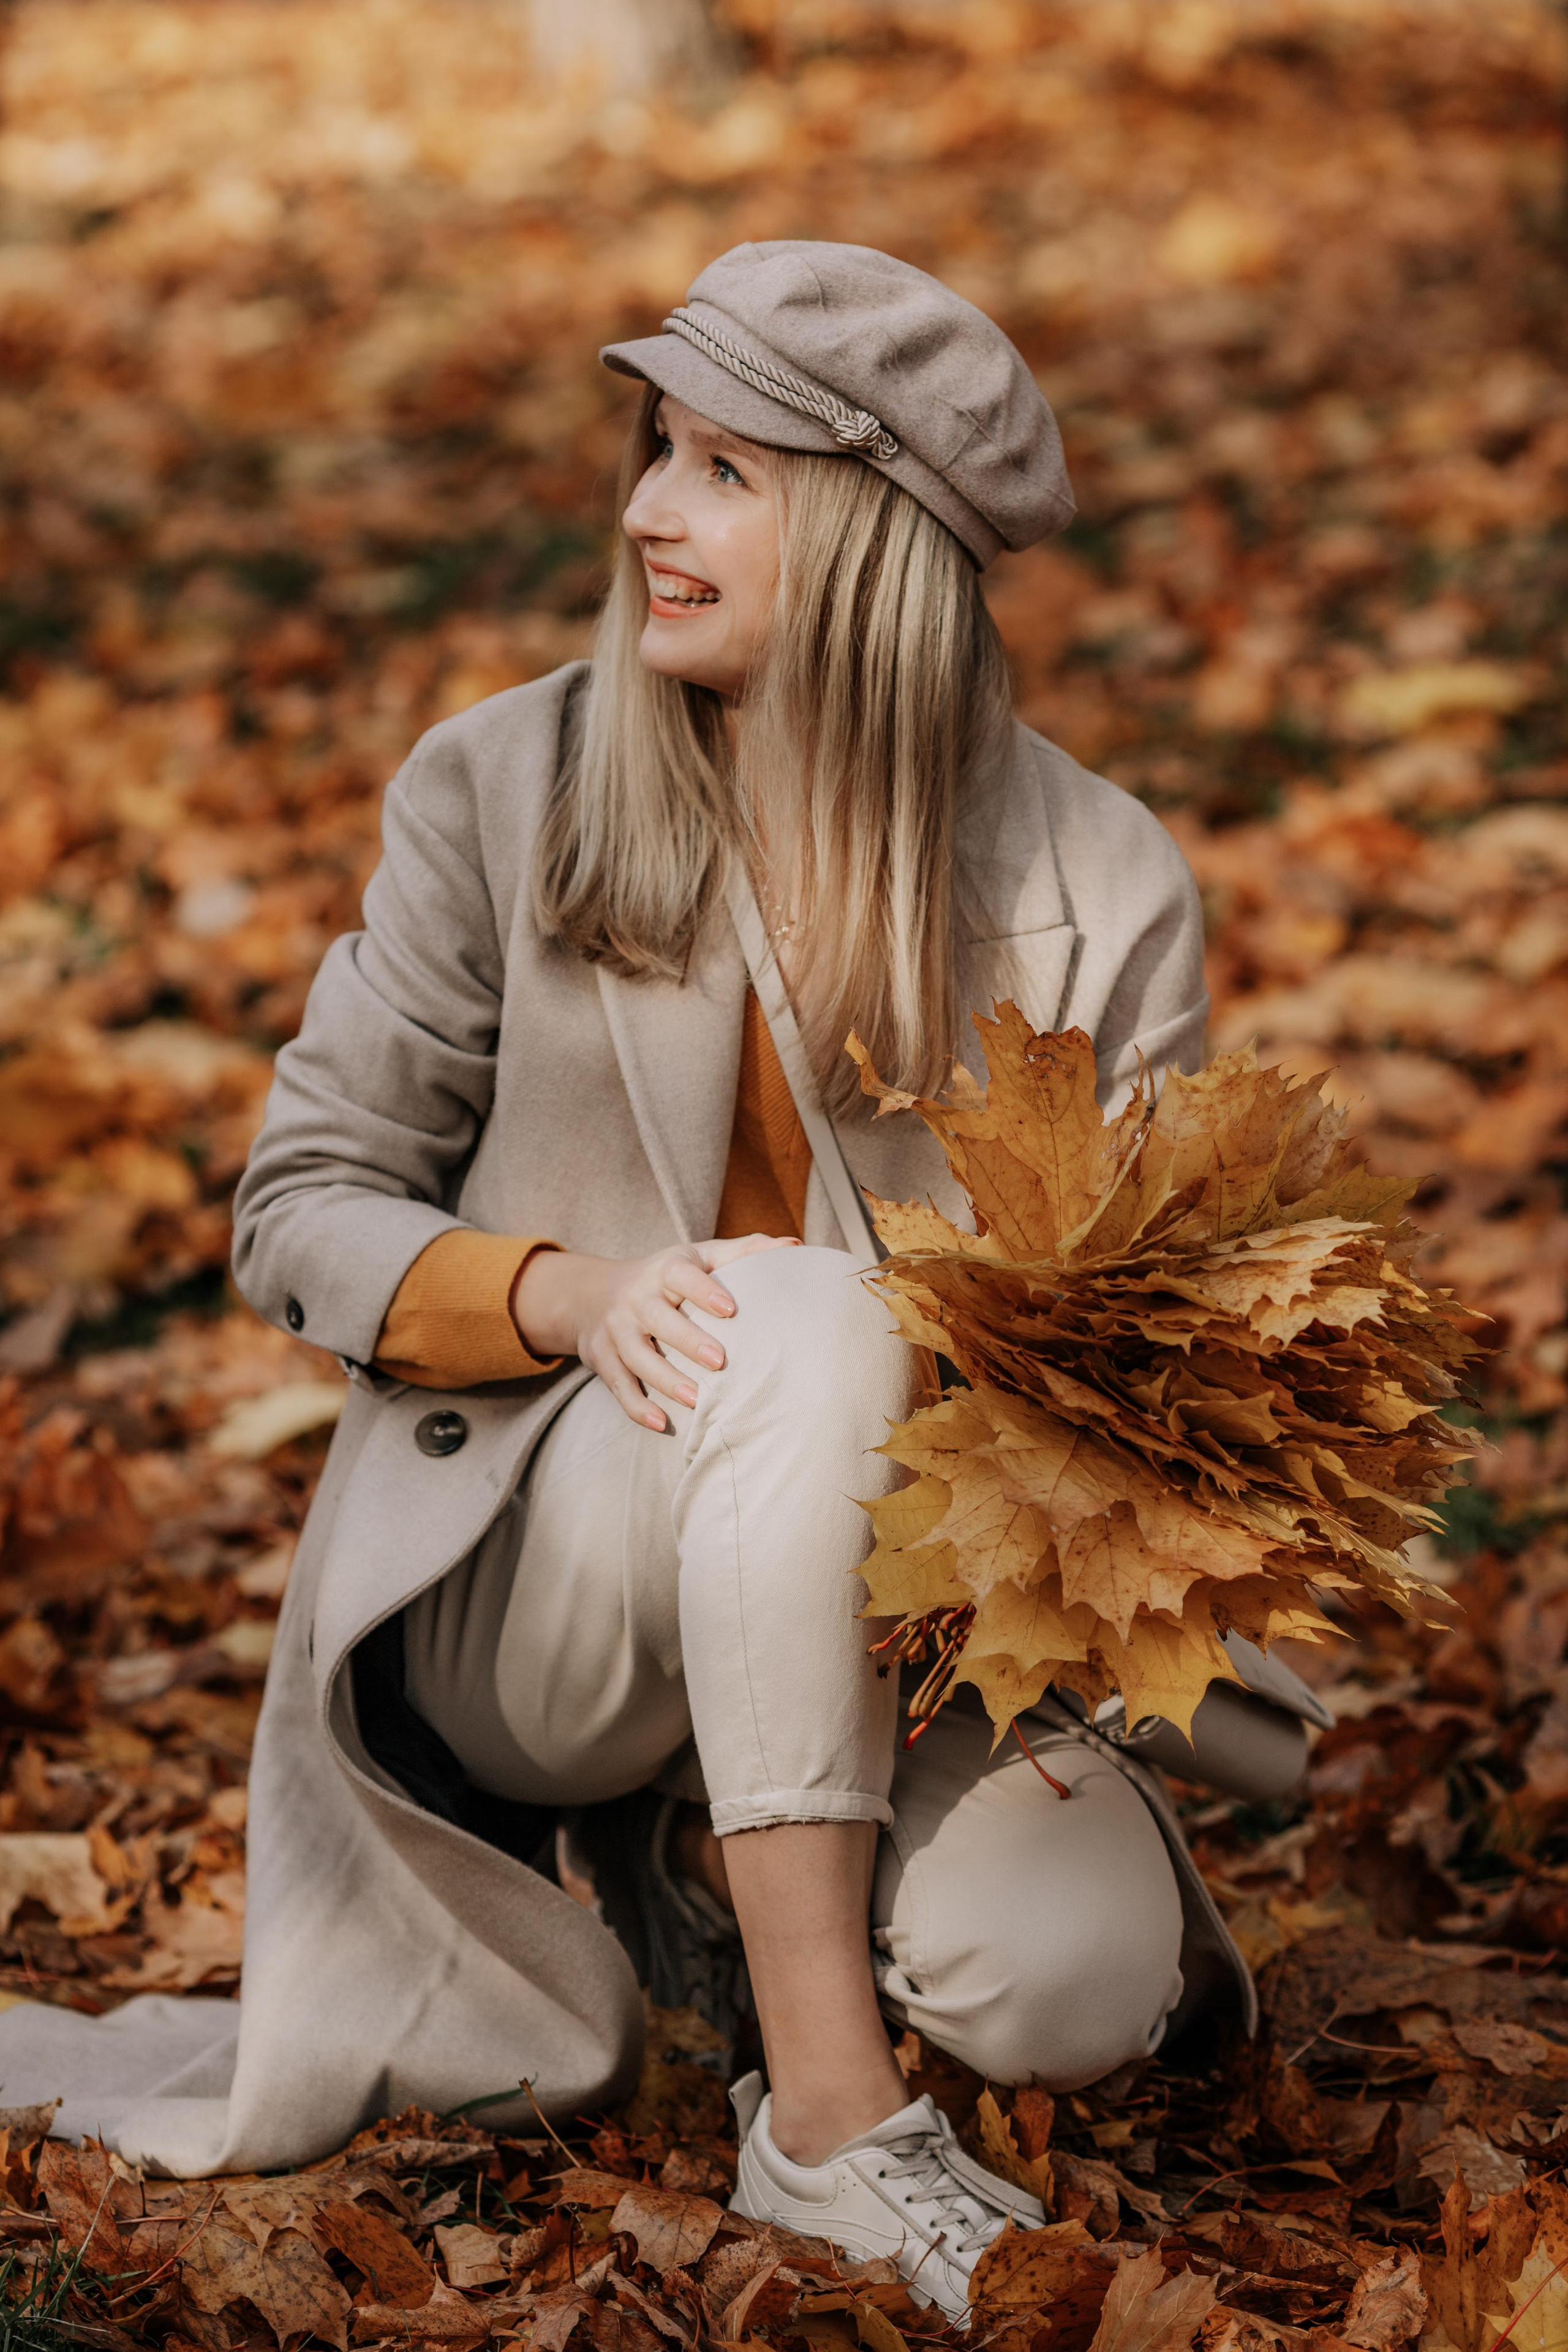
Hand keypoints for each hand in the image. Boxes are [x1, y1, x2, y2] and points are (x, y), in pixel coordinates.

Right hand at [511, 1234, 798, 1429]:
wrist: (592, 1293)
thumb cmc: (667, 1276)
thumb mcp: (700, 1256)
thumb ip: (745, 1251)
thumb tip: (794, 1245)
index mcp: (664, 1270)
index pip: (681, 1276)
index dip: (702, 1290)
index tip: (730, 1309)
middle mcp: (635, 1298)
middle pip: (657, 1319)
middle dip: (687, 1340)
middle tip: (720, 1361)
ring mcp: (615, 1330)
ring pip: (636, 1357)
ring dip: (665, 1380)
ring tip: (698, 1401)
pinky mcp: (602, 1358)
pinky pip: (618, 1385)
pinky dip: (637, 1406)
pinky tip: (662, 1423)